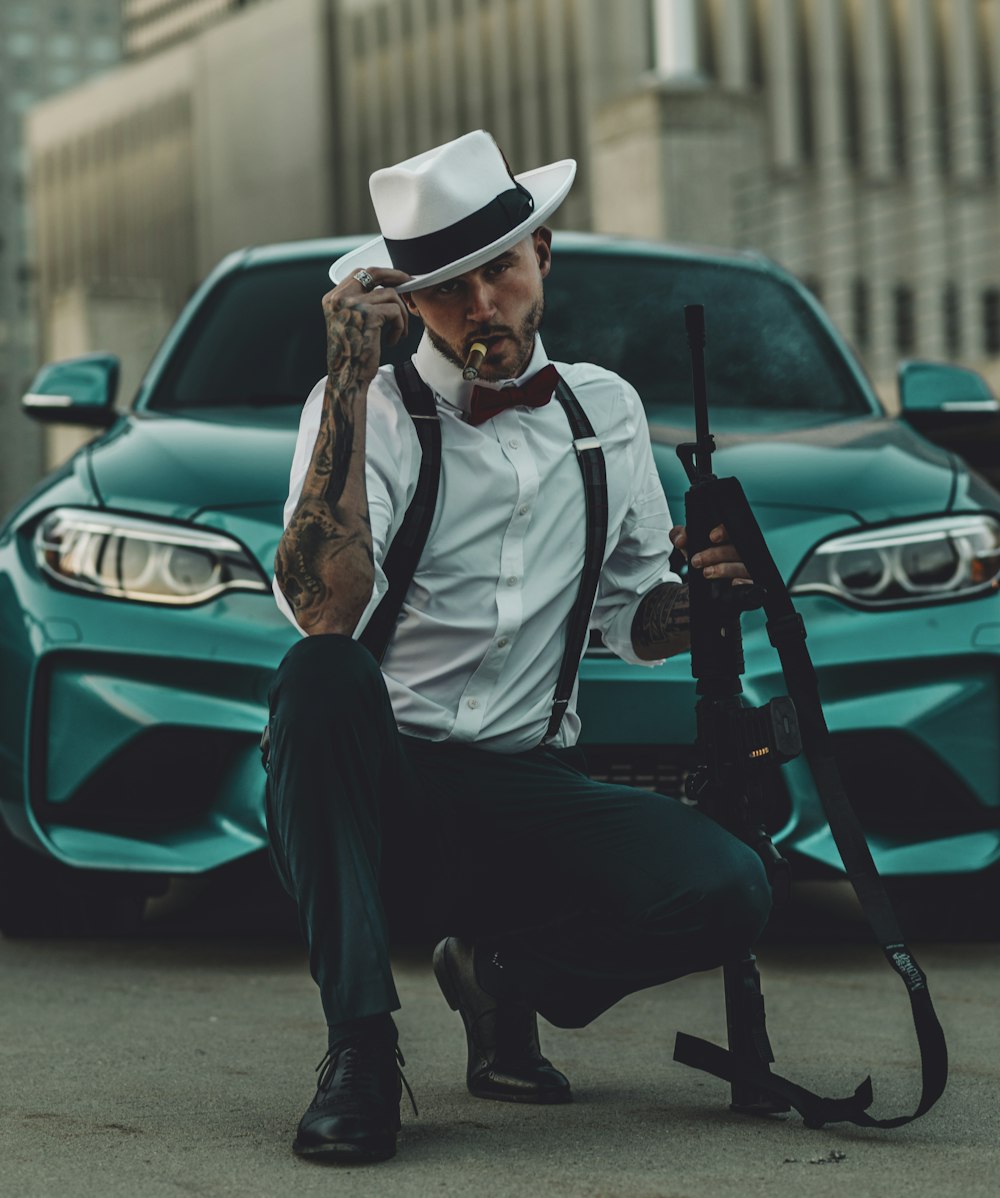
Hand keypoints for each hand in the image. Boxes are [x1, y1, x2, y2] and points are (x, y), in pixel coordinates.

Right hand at [323, 266, 412, 383]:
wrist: (348, 379)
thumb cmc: (353, 356)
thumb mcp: (351, 323)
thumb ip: (361, 303)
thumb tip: (389, 286)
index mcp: (332, 299)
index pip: (359, 273)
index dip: (382, 275)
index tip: (397, 280)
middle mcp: (338, 298)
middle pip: (373, 273)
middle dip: (396, 276)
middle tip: (410, 284)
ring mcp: (351, 304)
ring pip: (390, 294)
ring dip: (401, 314)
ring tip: (399, 333)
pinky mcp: (367, 315)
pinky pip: (395, 311)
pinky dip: (400, 327)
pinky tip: (392, 341)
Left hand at [669, 523, 751, 583]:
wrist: (707, 586)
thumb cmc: (703, 557)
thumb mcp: (690, 545)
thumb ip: (680, 536)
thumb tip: (680, 540)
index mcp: (731, 536)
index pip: (734, 528)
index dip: (725, 531)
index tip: (711, 537)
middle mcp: (743, 550)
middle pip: (737, 548)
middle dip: (716, 554)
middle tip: (696, 561)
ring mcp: (749, 566)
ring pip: (743, 565)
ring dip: (725, 569)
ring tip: (706, 573)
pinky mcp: (752, 582)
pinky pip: (752, 582)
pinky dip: (744, 582)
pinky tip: (734, 583)